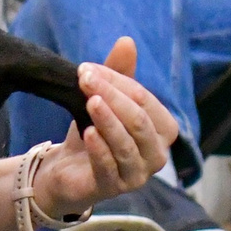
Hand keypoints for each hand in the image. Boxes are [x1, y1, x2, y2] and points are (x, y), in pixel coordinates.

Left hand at [31, 37, 178, 216]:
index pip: (145, 100)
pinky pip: (110, 167)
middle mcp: (157, 154)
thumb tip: (127, 41)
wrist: (68, 170)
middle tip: (84, 78)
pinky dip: (100, 149)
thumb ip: (118, 74)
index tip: (87, 68)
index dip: (117, 82)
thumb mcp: (104, 100)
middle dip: (112, 96)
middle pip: (138, 121)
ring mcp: (138, 174)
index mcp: (163, 130)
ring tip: (90, 101)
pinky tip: (88, 133)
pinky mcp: (115, 189)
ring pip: (127, 144)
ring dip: (107, 120)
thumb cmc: (94, 132)